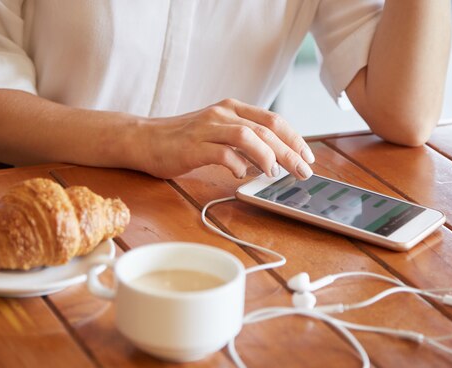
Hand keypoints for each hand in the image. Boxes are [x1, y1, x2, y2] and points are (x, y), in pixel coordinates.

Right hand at [137, 98, 314, 179]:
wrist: (144, 139)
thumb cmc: (183, 140)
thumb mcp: (217, 132)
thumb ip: (242, 140)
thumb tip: (273, 159)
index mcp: (232, 108)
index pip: (273, 120)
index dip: (294, 139)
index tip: (307, 157)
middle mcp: (222, 113)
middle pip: (266, 130)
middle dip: (290, 152)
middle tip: (303, 172)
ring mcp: (207, 128)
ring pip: (248, 137)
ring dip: (267, 156)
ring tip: (276, 174)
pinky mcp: (193, 146)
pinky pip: (221, 153)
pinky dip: (236, 165)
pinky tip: (240, 176)